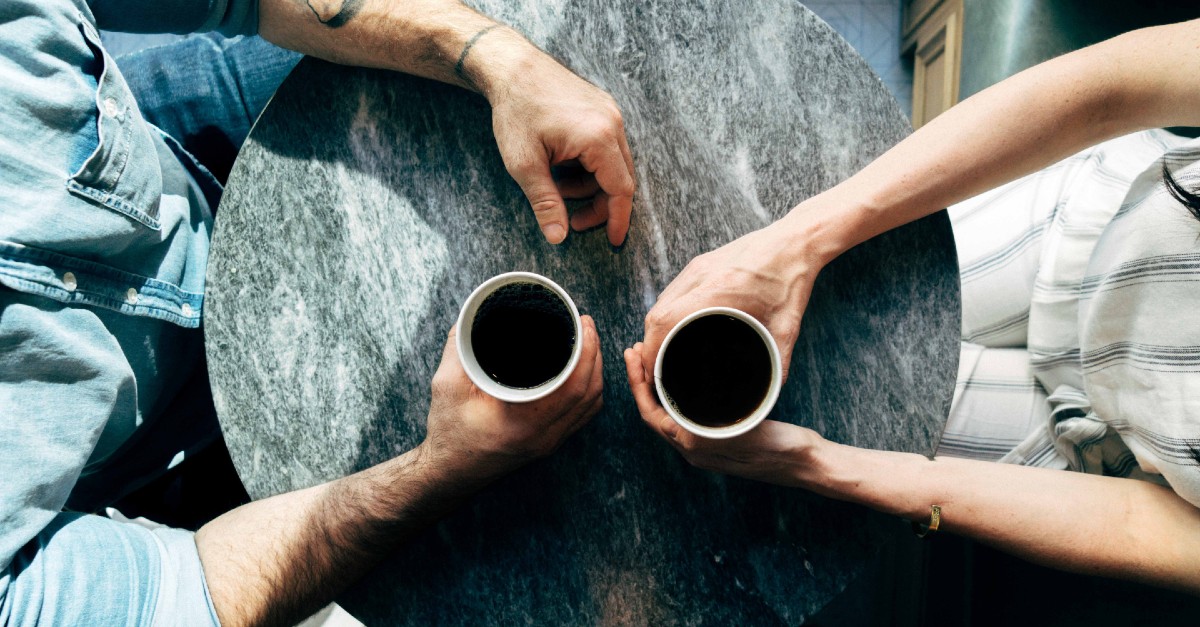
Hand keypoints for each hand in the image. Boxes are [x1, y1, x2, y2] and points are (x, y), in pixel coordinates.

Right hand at [421, 316, 603, 483]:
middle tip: (586, 324)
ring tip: (588, 341)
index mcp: (523, 422)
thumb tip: (471, 317)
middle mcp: (543, 436)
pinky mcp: (549, 443)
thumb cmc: (447, 432)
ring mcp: (549, 443)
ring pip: (591, 405)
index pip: (573, 387)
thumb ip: (460, 349)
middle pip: (590, 393)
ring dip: (595, 371)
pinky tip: (583, 371)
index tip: (583, 324)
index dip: (587, 353)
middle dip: (595, 353)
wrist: (449, 473)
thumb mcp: (447, 386)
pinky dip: (589, 390)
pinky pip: (582, 416)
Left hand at [486, 50, 635, 245]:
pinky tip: (563, 167)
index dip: (617, 219)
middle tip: (573, 220)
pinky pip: (607, 147)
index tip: (612, 241)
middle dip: (599, 205)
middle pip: (621, 179)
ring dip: (590, 185)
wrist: (511, 66)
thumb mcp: (525, 164)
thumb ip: (545, 203)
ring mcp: (610, 113)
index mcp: (598, 138)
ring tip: (557, 188)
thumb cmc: (515, 111)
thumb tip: (558, 238)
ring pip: (614, 164)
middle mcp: (612, 123)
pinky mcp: (602, 108)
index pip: (621, 190)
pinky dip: (589, 165)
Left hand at [623, 343, 820, 485]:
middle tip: (635, 349)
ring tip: (651, 357)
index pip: (650, 413)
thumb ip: (713, 421)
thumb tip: (683, 402)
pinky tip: (680, 375)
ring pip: (667, 413)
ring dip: (656, 386)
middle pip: (653, 411)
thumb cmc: (781, 447)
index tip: (634, 354)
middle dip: (642, 380)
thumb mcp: (745, 429)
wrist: (805, 464)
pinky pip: (684, 415)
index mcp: (694, 447)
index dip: (638, 383)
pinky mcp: (716, 439)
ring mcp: (703, 446)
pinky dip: (675, 393)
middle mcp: (693, 450)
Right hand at [640, 219, 821, 382]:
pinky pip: (671, 291)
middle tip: (656, 370)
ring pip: (660, 302)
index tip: (652, 373)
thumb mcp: (787, 327)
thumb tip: (773, 392)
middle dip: (649, 345)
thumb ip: (779, 363)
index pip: (665, 322)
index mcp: (718, 292)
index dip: (651, 350)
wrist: (795, 241)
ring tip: (661, 352)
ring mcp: (697, 267)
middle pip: (656, 314)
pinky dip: (666, 312)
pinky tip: (674, 326)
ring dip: (656, 328)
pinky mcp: (699, 263)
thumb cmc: (792, 280)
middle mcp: (700, 277)